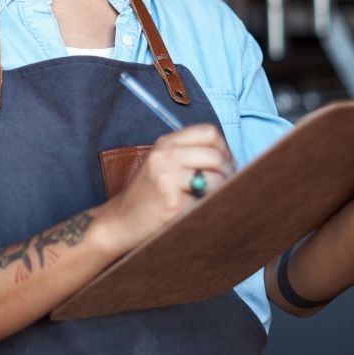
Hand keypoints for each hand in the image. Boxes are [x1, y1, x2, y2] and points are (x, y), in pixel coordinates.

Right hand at [97, 124, 234, 252]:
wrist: (120, 222)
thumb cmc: (148, 196)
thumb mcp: (164, 165)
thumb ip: (191, 156)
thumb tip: (232, 161)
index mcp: (165, 143)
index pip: (209, 132)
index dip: (223, 148)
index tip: (223, 165)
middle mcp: (165, 156)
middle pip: (216, 155)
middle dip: (227, 172)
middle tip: (222, 186)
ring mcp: (167, 178)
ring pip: (217, 177)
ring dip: (220, 191)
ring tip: (209, 199)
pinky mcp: (172, 203)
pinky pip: (207, 201)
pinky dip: (208, 207)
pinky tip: (196, 211)